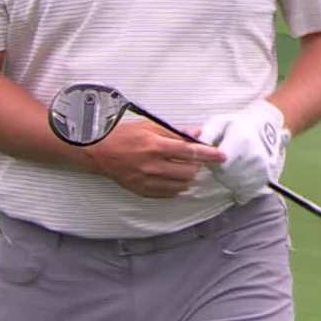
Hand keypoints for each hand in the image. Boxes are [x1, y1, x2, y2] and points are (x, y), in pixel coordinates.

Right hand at [86, 120, 224, 198]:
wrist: (98, 153)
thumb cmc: (124, 135)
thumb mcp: (149, 126)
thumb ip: (174, 132)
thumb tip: (197, 133)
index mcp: (155, 146)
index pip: (189, 152)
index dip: (208, 154)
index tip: (222, 156)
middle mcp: (152, 166)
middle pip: (188, 171)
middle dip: (197, 165)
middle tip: (194, 159)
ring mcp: (147, 181)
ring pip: (181, 185)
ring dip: (188, 176)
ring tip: (183, 167)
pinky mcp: (142, 191)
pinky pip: (169, 194)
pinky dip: (176, 187)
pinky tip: (172, 178)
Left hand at [201, 101, 288, 203]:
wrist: (265, 128)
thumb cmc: (238, 125)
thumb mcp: (219, 122)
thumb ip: (204, 133)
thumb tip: (184, 136)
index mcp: (241, 142)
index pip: (219, 165)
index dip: (212, 162)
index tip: (215, 154)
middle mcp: (253, 157)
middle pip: (225, 176)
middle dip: (219, 170)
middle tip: (224, 158)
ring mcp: (260, 169)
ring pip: (233, 185)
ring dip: (228, 178)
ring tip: (232, 164)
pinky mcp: (264, 178)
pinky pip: (245, 192)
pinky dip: (238, 186)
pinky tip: (238, 174)